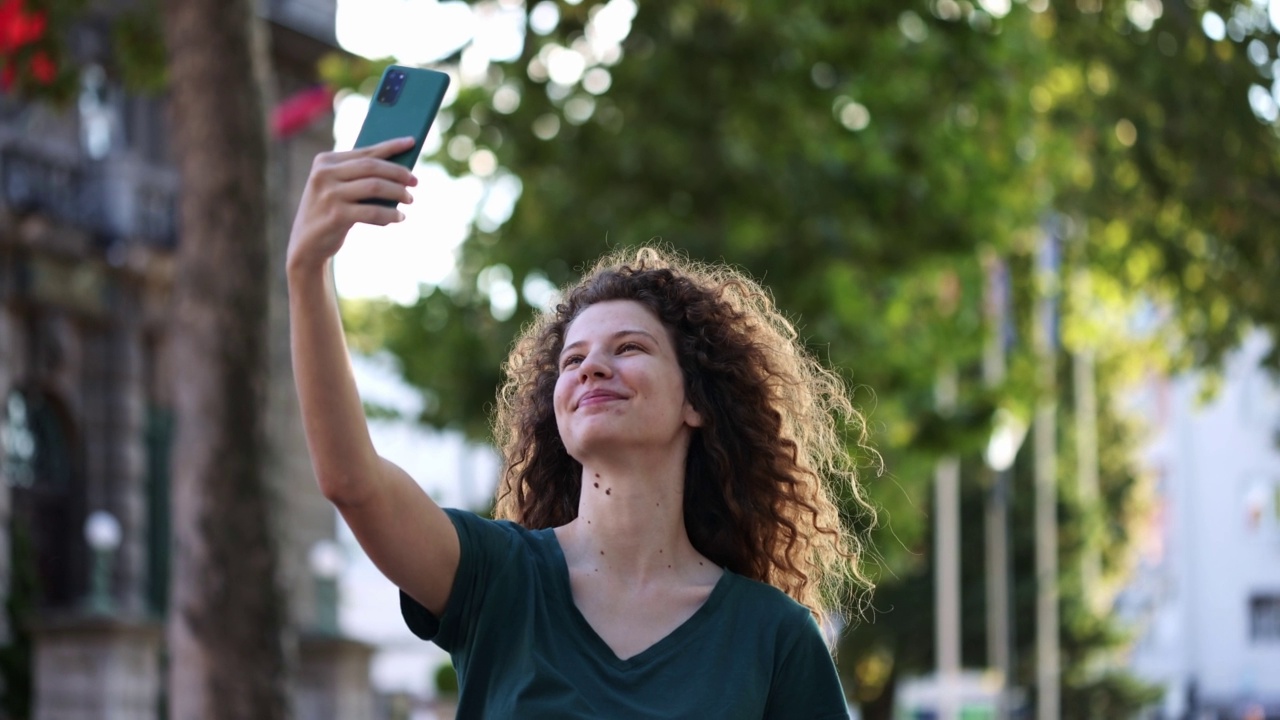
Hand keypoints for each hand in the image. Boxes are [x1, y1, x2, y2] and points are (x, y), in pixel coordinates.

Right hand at [286, 137, 418, 274]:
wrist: (306, 245)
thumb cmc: (330, 212)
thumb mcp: (338, 189)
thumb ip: (359, 176)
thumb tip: (399, 170)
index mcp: (324, 161)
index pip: (365, 152)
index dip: (391, 146)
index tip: (412, 142)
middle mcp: (324, 174)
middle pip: (372, 167)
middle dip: (398, 173)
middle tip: (415, 181)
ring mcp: (329, 194)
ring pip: (375, 186)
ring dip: (398, 193)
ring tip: (410, 199)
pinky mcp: (335, 215)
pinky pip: (372, 211)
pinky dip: (390, 214)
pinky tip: (399, 217)